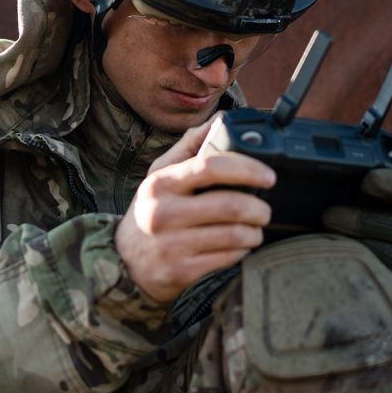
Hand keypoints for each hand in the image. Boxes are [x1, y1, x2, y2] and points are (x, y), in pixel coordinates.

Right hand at [116, 116, 275, 302]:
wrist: (122, 262)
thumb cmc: (150, 213)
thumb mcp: (159, 176)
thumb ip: (189, 147)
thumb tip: (219, 121)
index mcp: (161, 183)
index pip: (210, 167)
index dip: (247, 169)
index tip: (268, 176)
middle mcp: (163, 213)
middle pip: (229, 205)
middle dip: (259, 208)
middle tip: (265, 210)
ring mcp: (171, 244)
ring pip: (234, 235)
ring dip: (254, 232)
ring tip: (255, 229)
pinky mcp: (181, 271)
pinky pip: (227, 258)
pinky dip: (241, 251)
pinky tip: (239, 246)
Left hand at [322, 117, 391, 293]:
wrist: (313, 276)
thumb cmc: (324, 226)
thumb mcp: (331, 190)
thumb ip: (347, 161)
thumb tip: (364, 129)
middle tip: (369, 180)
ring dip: (367, 221)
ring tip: (330, 215)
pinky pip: (391, 262)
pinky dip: (363, 248)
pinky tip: (335, 243)